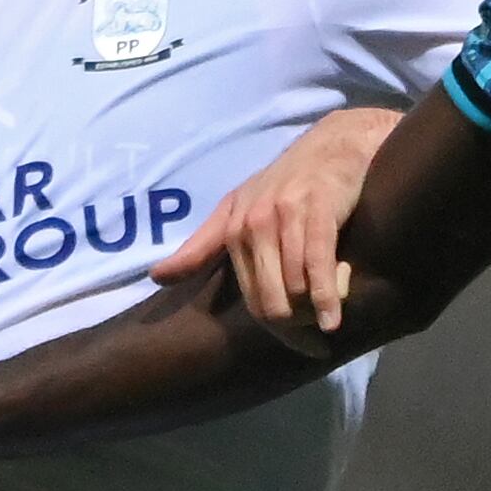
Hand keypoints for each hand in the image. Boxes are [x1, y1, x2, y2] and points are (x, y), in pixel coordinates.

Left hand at [155, 106, 399, 333]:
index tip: (303, 347)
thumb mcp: (238, 209)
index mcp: (233, 229)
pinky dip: (327, 299)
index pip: (251, 299)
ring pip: (294, 289)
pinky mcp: (316, 210)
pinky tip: (332, 320)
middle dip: (296, 329)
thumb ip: (202, 246)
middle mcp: (253, 223)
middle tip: (320, 336)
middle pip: (271, 302)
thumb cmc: (288, 181)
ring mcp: (284, 216)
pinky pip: (317, 266)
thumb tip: (155, 278)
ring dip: (316, 312)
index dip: (277, 331)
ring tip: (332, 313)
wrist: (335, 143)